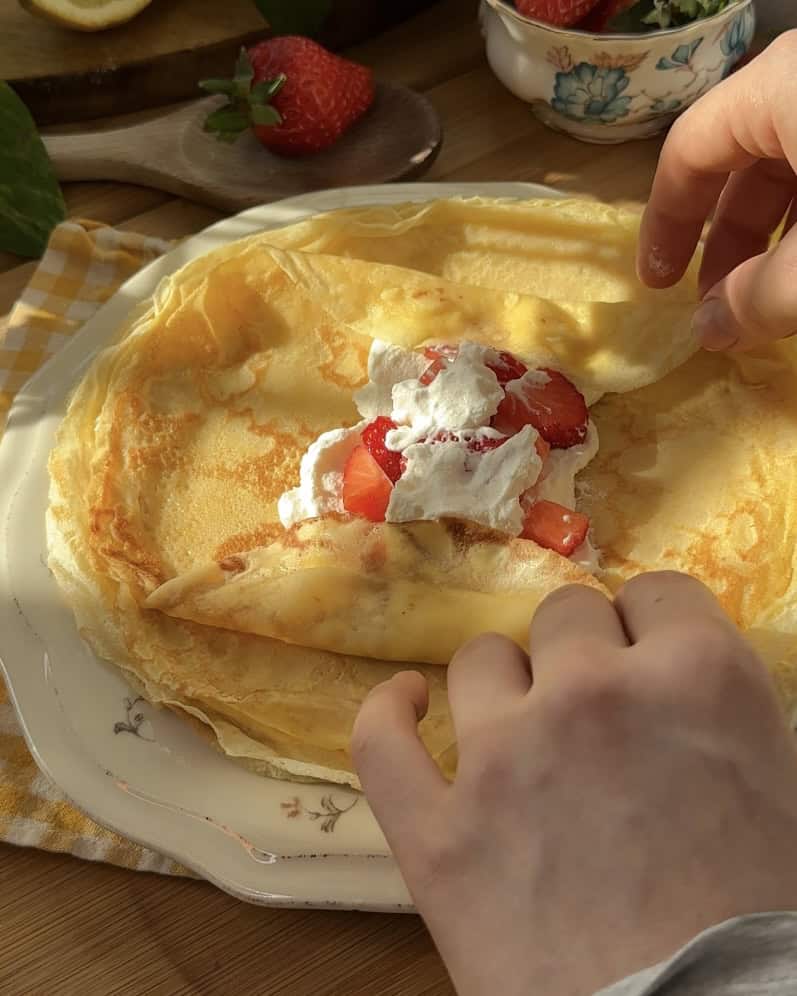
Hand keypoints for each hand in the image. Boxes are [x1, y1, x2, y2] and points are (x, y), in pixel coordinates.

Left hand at [353, 573, 796, 995]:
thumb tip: (677, 671)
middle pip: (566, 616)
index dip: (655, 628)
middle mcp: (592, 692)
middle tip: (599, 711)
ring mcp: (501, 756)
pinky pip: (381, 738)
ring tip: (524, 729)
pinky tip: (408, 702)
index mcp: (695, 677)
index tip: (649, 658)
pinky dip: (389, 711)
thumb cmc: (762, 923)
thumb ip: (718, 707)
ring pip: (483, 660)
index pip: (658, 594)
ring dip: (508, 685)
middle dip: (585, 653)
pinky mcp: (435, 831)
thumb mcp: (780, 788)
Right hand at [638, 31, 796, 350]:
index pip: (687, 153)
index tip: (657, 284)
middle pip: (742, 162)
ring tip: (770, 299)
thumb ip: (757, 299)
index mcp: (778, 86)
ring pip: (794, 166)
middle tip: (718, 306)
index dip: (664, 224)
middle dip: (726, 245)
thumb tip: (710, 332)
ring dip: (774, 239)